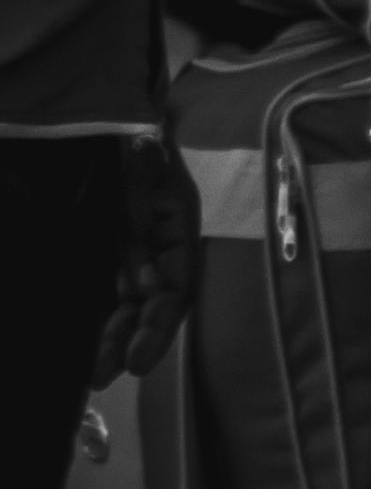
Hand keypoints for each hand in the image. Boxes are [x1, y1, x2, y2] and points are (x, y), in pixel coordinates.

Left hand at [97, 133, 199, 380]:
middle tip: (103, 375)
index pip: (176, 290)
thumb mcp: (145, 159)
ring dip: (110, 338)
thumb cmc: (131, 133)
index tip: (135, 361)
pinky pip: (98, 289)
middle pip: (149, 304)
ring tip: (93, 373)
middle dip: (129, 341)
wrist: (97, 113)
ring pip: (123, 303)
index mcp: (175, 227)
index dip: (158, 328)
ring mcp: (125, 247)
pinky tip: (76, 340)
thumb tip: (147, 285)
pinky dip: (92, 316)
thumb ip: (144, 210)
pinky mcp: (95, 249)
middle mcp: (154, 245)